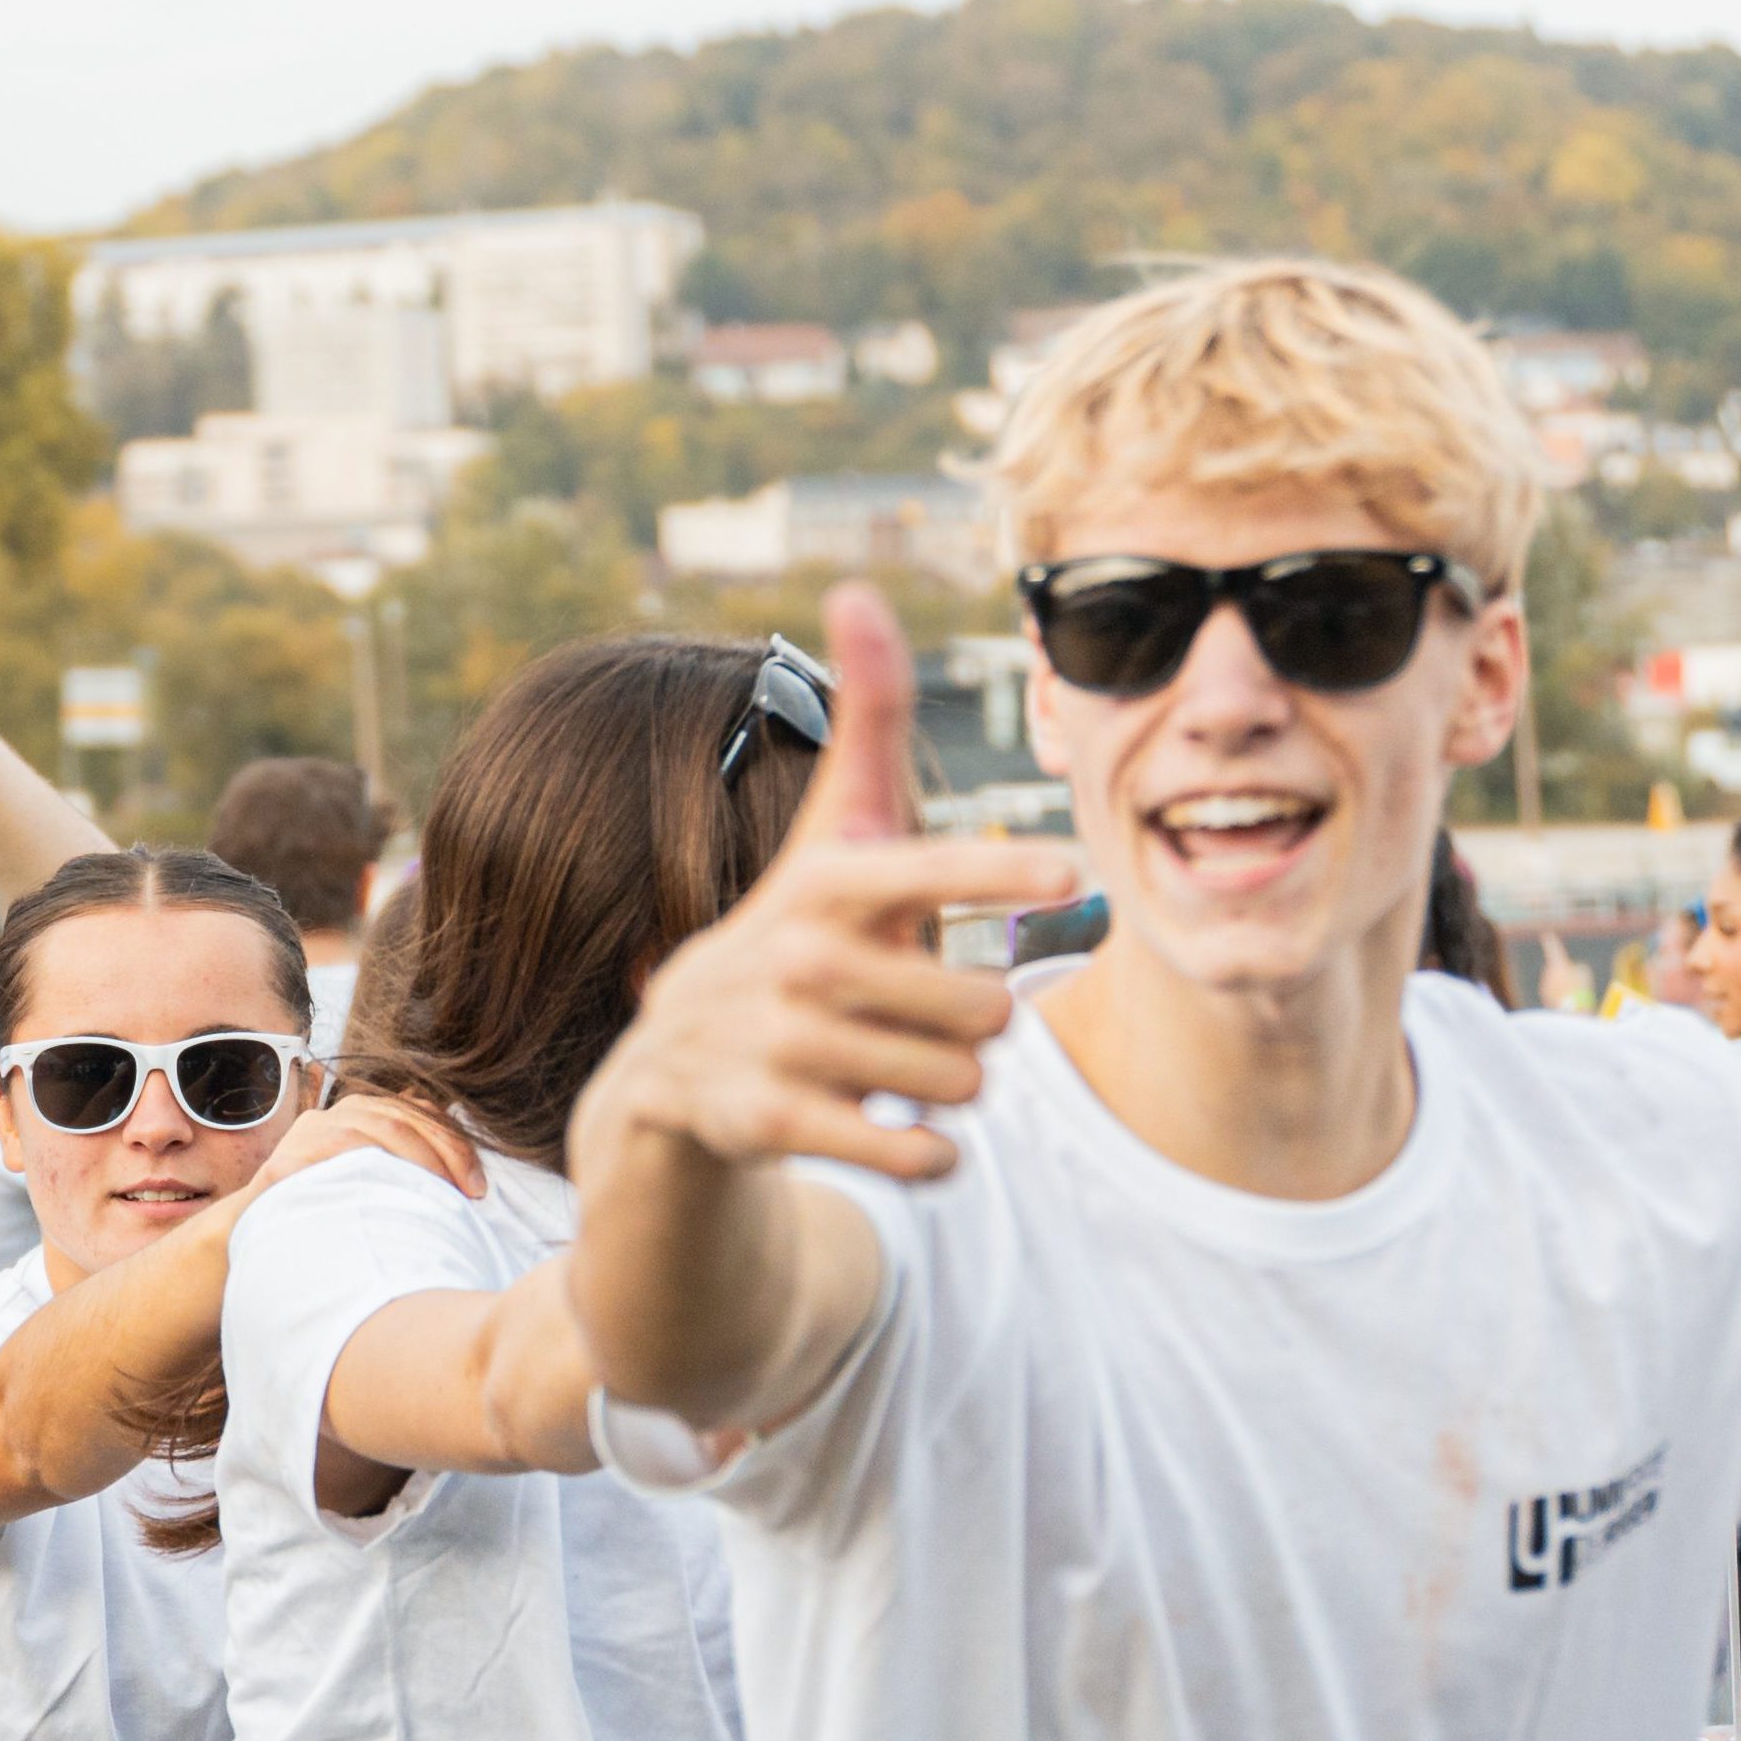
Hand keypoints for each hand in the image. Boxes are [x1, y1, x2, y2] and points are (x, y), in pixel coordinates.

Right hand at [248, 1090, 486, 1204]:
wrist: (263, 1239)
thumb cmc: (331, 1217)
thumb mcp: (377, 1187)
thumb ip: (408, 1167)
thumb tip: (464, 1163)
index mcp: (366, 1114)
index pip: (421, 1114)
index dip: (456, 1146)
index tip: (480, 1188)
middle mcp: (340, 1114)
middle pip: (406, 1118)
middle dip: (447, 1155)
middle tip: (473, 1195)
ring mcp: (313, 1132)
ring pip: (379, 1128)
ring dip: (420, 1162)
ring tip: (443, 1195)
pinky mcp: (290, 1158)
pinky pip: (338, 1150)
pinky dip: (371, 1166)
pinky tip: (395, 1193)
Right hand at [584, 587, 1082, 1183]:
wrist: (670, 1071)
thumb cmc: (795, 931)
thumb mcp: (829, 835)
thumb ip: (867, 722)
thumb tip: (858, 587)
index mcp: (826, 883)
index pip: (924, 869)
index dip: (999, 870)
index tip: (1071, 871)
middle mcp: (795, 959)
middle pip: (981, 1008)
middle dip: (982, 1024)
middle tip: (935, 1019)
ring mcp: (778, 1045)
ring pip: (957, 1083)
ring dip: (955, 1087)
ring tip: (907, 1067)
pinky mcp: (768, 1122)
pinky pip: (910, 1151)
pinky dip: (930, 1154)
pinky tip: (914, 1138)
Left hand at [1536, 932, 1590, 1012]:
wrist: (1571, 1012)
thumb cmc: (1580, 990)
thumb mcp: (1585, 973)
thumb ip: (1579, 967)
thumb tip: (1574, 970)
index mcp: (1557, 964)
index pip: (1553, 949)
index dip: (1551, 942)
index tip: (1547, 934)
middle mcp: (1547, 974)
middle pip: (1559, 970)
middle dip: (1566, 974)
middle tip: (1577, 984)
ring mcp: (1545, 986)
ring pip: (1558, 982)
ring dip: (1565, 986)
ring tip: (1574, 994)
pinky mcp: (1545, 997)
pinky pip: (1555, 993)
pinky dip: (1562, 995)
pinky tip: (1569, 1002)